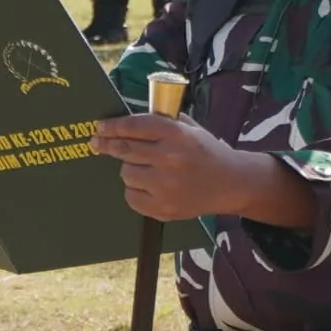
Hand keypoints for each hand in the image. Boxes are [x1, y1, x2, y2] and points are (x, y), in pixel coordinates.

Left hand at [94, 112, 313, 225]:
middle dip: (108, 145)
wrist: (231, 183)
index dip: (113, 126)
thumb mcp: (190, 129)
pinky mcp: (163, 208)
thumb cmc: (207, 152)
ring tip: (146, 169)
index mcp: (177, 134)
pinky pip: (131, 197)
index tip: (100, 127)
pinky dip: (135, 191)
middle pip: (124, 150)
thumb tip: (126, 121)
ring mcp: (166, 186)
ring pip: (126, 173)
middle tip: (98, 143)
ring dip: (130, 169)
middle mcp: (170, 159)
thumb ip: (162, 122)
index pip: (134, 126)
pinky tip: (149, 186)